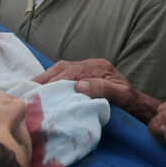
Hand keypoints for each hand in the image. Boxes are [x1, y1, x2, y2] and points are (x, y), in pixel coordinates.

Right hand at [33, 59, 160, 122]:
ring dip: (47, 77)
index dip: (55, 80)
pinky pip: (65, 73)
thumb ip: (103, 89)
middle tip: (28, 88)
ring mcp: (88, 68)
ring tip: (31, 88)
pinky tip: (43, 88)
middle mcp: (92, 64)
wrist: (136, 102)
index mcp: (99, 67)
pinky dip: (53, 79)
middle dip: (45, 77)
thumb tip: (79, 85)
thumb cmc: (129, 102)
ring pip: (62, 68)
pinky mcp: (85, 74)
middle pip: (64, 67)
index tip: (41, 90)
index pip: (72, 71)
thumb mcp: (121, 96)